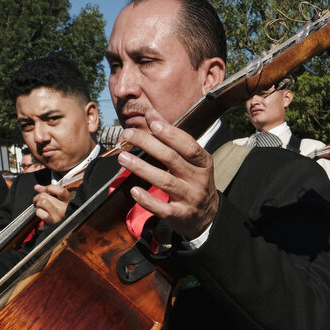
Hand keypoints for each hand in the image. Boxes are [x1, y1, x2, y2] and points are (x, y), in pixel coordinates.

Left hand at [32, 184, 71, 224]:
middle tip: (39, 200)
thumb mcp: (56, 199)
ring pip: (43, 202)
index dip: (49, 188)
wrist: (58, 228)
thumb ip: (48, 191)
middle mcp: (65, 208)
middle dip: (39, 197)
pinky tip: (41, 213)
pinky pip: (41, 212)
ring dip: (38, 204)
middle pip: (46, 195)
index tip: (45, 189)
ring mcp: (59, 215)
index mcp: (68, 200)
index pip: (60, 190)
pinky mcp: (52, 222)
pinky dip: (38, 212)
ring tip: (40, 206)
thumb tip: (37, 187)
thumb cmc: (56, 211)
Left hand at [117, 108, 217, 239]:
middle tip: (128, 135)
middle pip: (172, 159)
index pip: (188, 145)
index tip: (153, 123)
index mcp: (203, 162)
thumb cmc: (194, 181)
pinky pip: (162, 208)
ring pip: (165, 181)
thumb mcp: (190, 159)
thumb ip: (171, 136)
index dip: (171, 134)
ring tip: (123, 158)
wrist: (207, 215)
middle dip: (148, 145)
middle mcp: (198, 179)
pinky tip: (134, 190)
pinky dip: (147, 200)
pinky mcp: (180, 214)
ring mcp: (189, 197)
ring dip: (142, 168)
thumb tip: (151, 114)